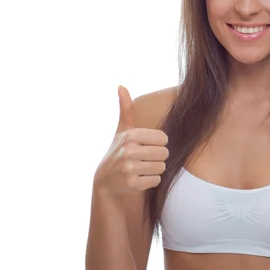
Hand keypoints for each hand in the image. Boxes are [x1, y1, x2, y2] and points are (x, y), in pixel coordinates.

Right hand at [93, 85, 168, 199]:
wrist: (105, 180)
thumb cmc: (118, 151)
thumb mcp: (122, 130)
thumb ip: (125, 108)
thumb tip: (121, 85)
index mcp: (130, 135)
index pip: (163, 139)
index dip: (158, 144)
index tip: (147, 146)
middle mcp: (129, 150)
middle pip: (164, 153)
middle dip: (157, 157)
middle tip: (145, 158)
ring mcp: (130, 168)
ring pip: (161, 167)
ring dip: (155, 169)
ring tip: (142, 168)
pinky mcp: (132, 184)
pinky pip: (156, 180)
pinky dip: (151, 180)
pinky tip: (139, 178)